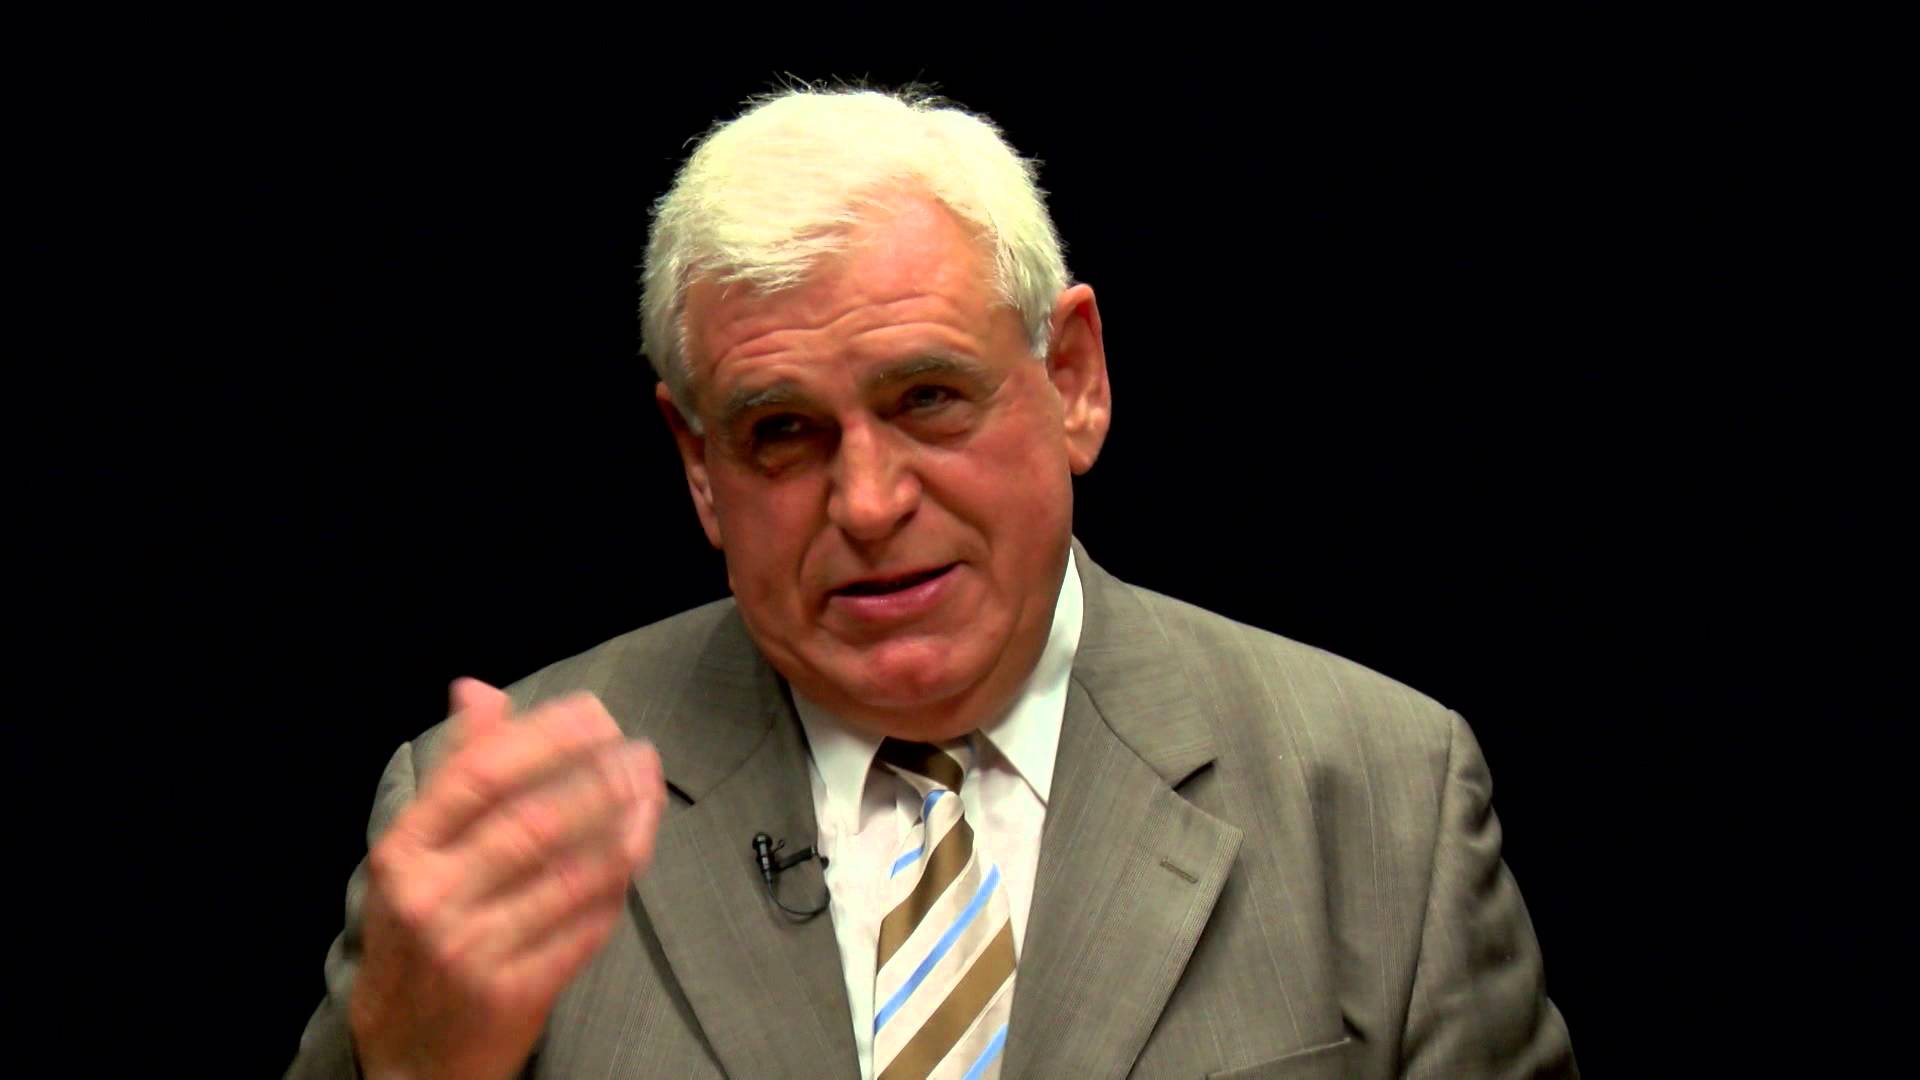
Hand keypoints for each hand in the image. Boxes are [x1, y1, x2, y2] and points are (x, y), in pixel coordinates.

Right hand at [348, 679, 665, 1079]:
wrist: (409, 1056)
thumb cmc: (418, 936)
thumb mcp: (415, 853)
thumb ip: (455, 771)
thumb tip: (478, 689)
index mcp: (403, 852)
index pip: (478, 775)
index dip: (544, 736)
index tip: (595, 713)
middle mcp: (433, 898)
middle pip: (534, 820)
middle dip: (599, 779)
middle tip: (640, 753)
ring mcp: (474, 949)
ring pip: (572, 873)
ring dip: (625, 827)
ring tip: (650, 793)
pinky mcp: (516, 993)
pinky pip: (587, 926)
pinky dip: (618, 885)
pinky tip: (638, 854)